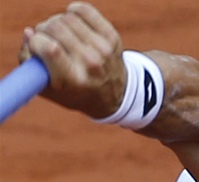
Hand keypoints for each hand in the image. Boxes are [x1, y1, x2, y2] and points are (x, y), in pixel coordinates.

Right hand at [18, 2, 125, 117]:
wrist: (112, 95)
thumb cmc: (72, 91)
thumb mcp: (46, 88)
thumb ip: (29, 62)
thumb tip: (29, 32)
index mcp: (73, 80)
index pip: (50, 49)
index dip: (36, 42)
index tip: (36, 46)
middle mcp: (91, 64)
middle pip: (56, 28)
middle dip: (43, 30)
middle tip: (45, 39)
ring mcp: (103, 49)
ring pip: (68, 17)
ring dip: (56, 22)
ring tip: (58, 34)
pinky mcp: (112, 37)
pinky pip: (85, 10)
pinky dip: (73, 11)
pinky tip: (71, 22)